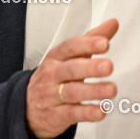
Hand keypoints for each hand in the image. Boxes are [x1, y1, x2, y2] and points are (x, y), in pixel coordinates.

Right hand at [25, 18, 118, 138]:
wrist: (26, 106)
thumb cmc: (54, 76)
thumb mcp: (69, 56)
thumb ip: (91, 40)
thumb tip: (113, 23)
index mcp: (56, 56)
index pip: (71, 47)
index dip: (88, 44)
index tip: (104, 43)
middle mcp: (53, 74)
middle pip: (71, 69)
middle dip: (91, 68)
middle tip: (109, 66)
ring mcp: (52, 95)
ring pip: (72, 92)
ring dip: (93, 91)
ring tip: (111, 90)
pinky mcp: (55, 115)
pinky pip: (71, 114)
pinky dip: (87, 113)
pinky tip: (100, 111)